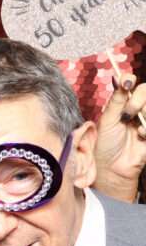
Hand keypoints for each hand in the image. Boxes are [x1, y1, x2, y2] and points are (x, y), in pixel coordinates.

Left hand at [92, 72, 145, 202]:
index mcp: (123, 104)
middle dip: (137, 101)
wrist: (110, 168)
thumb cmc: (104, 145)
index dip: (129, 80)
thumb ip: (115, 100)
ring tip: (134, 129)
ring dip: (144, 115)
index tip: (125, 85)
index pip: (131, 83)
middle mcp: (137, 109)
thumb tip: (117, 77)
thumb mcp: (107, 121)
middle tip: (125, 116)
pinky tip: (140, 138)